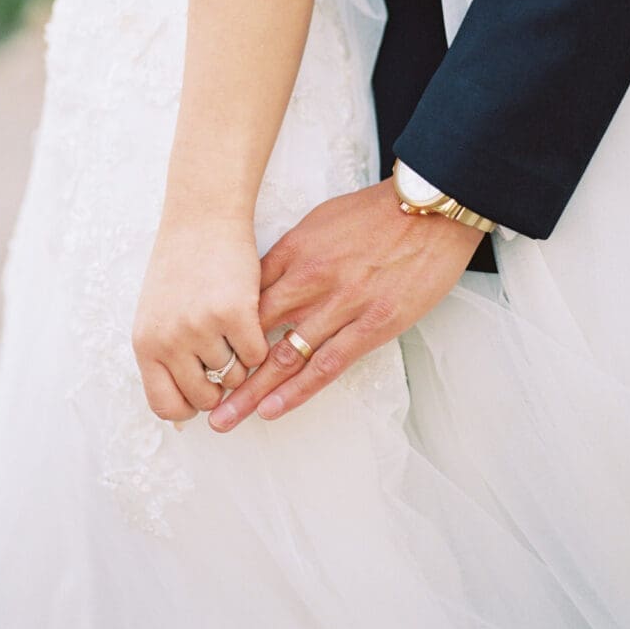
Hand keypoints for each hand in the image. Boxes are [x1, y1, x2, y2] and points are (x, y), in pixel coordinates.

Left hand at [132, 217, 269, 422]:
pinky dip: (259, 343)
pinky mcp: (235, 313)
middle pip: (205, 397)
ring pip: (234, 376)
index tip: (203, 394)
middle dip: (220, 384)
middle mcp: (169, 340)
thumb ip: (165, 356)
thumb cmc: (181, 266)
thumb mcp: (157, 314)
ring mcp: (201, 327)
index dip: (189, 407)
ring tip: (234, 326)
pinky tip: (250, 318)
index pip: (165, 406)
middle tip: (226, 354)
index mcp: (146, 344)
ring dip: (241, 359)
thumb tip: (184, 407)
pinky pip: (257, 354)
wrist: (202, 219)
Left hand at [208, 178, 482, 431]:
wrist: (430, 210)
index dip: (221, 329)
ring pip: (285, 355)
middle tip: (199, 395)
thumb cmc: (375, 212)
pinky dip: (297, 391)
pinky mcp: (373, 324)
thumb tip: (263, 279)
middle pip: (255, 331)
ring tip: (225, 418)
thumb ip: (290, 253)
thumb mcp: (320, 221)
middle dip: (225, 367)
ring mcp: (341, 304)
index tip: (201, 353)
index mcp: (294, 252)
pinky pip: (328, 364)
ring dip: (252, 391)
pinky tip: (272, 410)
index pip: (245, 297)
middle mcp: (310, 280)